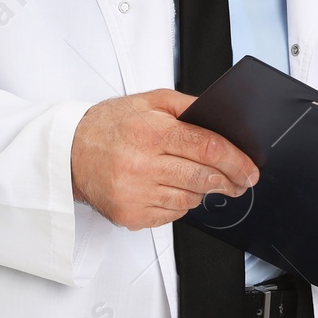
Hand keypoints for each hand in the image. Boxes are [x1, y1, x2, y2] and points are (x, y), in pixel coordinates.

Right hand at [70, 88, 257, 229]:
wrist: (68, 152)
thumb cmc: (110, 125)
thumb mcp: (149, 101)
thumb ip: (187, 106)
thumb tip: (222, 118)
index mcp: (151, 132)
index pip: (208, 149)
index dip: (236, 161)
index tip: (250, 169)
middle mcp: (142, 164)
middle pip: (204, 178)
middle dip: (229, 181)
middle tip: (240, 181)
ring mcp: (134, 193)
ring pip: (189, 200)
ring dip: (201, 192)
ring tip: (199, 180)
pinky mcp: (128, 215)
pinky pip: (170, 216)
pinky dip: (178, 204)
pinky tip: (170, 189)